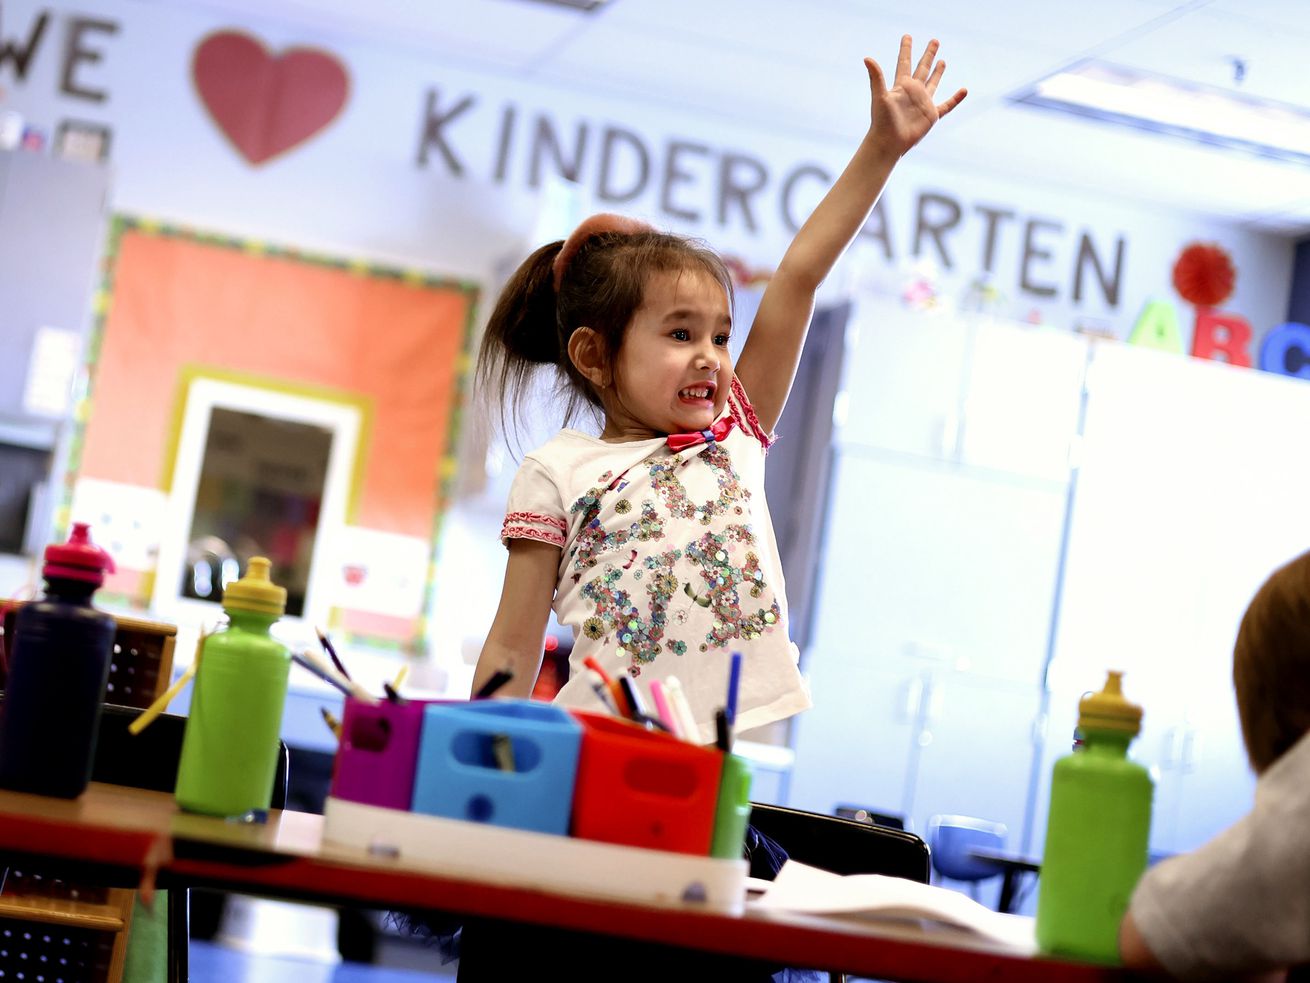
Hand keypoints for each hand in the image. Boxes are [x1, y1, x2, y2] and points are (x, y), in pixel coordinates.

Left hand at [866, 35, 966, 154]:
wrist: (888, 142)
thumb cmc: (882, 121)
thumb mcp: (879, 96)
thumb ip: (876, 76)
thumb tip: (867, 58)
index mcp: (901, 85)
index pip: (904, 62)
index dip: (906, 49)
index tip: (907, 36)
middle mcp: (913, 91)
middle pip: (922, 68)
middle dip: (928, 55)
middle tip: (934, 41)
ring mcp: (923, 103)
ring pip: (933, 83)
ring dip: (938, 72)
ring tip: (942, 60)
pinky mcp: (931, 115)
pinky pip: (946, 105)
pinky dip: (955, 99)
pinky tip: (964, 90)